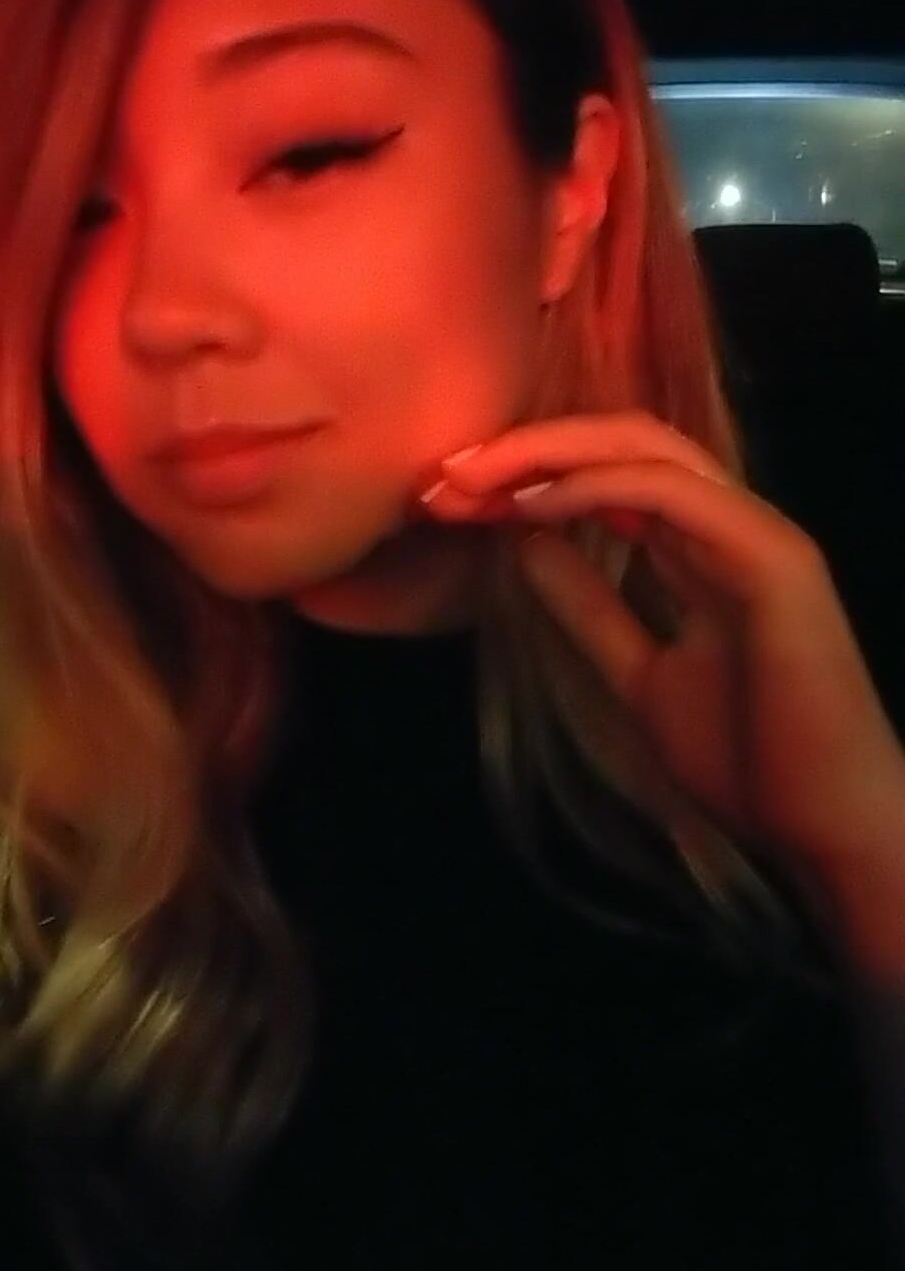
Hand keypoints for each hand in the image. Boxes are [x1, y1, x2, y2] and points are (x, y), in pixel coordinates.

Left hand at [419, 411, 904, 884]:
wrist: (825, 829)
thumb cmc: (750, 761)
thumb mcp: (639, 677)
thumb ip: (590, 611)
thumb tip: (526, 548)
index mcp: (704, 548)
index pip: (610, 475)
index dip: (529, 474)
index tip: (450, 500)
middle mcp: (731, 524)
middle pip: (623, 441)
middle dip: (528, 448)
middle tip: (445, 476)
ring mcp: (758, 533)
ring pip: (647, 448)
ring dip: (549, 455)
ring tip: (474, 479)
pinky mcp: (775, 557)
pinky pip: (674, 495)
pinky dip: (596, 488)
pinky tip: (533, 504)